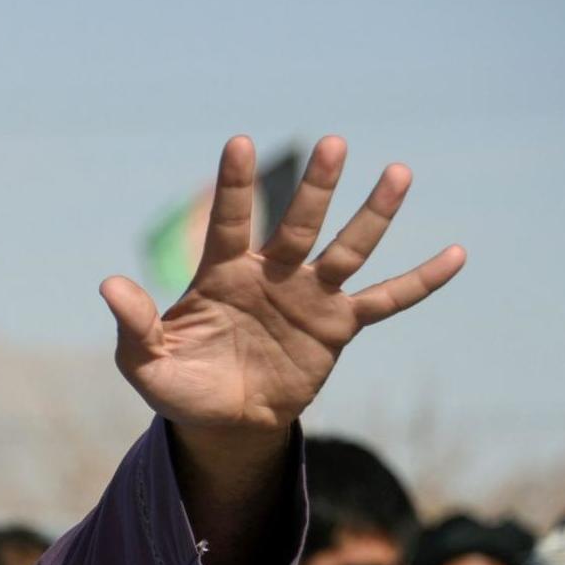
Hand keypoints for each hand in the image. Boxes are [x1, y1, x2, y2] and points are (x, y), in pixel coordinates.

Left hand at [103, 136, 465, 443]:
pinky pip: (386, 300)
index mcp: (223, 274)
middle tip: (333, 145)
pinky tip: (456, 254)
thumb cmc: (181, 383)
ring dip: (372, 214)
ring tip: (398, 172)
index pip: (229, 222)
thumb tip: (109, 285)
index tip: (238, 143)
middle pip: (297, 224)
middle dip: (314, 187)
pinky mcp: (338, 326)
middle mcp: (272, 273)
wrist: (222, 421)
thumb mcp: (147, 362)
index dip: (233, 186)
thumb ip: (133, 325)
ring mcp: (308, 296)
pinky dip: (420, 281)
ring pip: (346, 249)